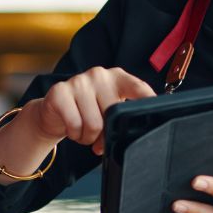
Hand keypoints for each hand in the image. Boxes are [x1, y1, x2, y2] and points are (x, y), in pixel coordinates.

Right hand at [34, 67, 155, 155]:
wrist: (54, 111)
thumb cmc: (86, 112)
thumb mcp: (107, 110)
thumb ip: (120, 117)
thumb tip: (132, 136)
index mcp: (117, 78)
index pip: (138, 87)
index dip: (148, 100)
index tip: (158, 114)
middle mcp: (99, 75)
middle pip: (113, 114)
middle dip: (106, 134)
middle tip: (99, 137)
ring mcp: (78, 81)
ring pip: (94, 124)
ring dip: (89, 137)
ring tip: (84, 131)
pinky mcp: (59, 92)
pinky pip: (75, 125)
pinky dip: (75, 135)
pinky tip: (72, 128)